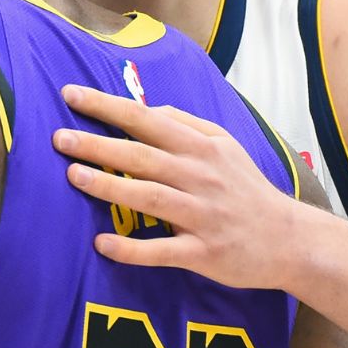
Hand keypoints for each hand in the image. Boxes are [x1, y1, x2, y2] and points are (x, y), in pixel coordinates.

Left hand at [52, 84, 300, 289]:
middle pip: (142, 156)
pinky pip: (161, 250)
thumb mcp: (224, 146)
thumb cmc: (246, 189)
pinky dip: (131, 248)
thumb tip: (145, 108)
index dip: (107, 106)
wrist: (288, 239)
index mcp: (201, 147)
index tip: (70, 95)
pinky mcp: (202, 252)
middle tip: (58, 138)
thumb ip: (186, 124)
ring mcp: (201, 215)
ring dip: (109, 187)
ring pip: (149, 197)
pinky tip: (101, 244)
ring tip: (74, 177)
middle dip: (98, 145)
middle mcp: (199, 176)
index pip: (146, 119)